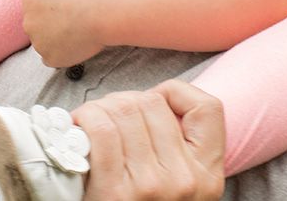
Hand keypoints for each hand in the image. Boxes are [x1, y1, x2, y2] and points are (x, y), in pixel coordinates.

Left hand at [21, 0, 106, 67]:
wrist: (100, 12)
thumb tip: (47, 8)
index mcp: (29, 1)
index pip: (35, 11)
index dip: (53, 12)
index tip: (67, 11)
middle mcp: (28, 23)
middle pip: (37, 28)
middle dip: (51, 27)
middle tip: (73, 24)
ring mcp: (37, 42)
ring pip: (45, 44)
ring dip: (57, 42)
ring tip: (78, 33)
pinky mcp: (49, 58)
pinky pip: (53, 58)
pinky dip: (63, 55)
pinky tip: (77, 45)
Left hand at [75, 80, 225, 200]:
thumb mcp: (181, 190)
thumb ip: (177, 152)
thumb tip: (144, 104)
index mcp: (207, 175)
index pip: (208, 108)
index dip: (176, 95)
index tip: (153, 104)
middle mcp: (185, 179)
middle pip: (152, 103)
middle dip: (123, 100)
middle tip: (106, 115)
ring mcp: (151, 186)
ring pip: (124, 110)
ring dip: (99, 108)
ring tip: (89, 122)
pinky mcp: (115, 193)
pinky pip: (101, 132)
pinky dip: (85, 120)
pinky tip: (78, 128)